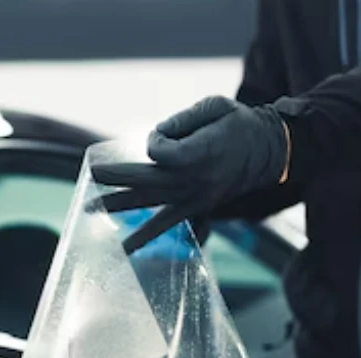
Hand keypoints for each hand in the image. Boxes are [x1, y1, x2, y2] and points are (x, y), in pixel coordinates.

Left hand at [93, 96, 289, 251]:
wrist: (269, 151)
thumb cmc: (240, 123)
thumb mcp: (214, 106)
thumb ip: (182, 120)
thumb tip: (154, 138)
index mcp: (200, 154)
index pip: (160, 152)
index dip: (156, 141)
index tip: (162, 135)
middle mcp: (195, 180)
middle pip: (147, 180)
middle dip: (117, 178)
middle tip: (91, 176)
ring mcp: (194, 198)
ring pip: (150, 203)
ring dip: (119, 205)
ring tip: (91, 208)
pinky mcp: (195, 207)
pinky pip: (166, 225)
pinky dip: (145, 237)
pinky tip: (125, 248)